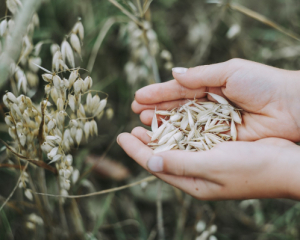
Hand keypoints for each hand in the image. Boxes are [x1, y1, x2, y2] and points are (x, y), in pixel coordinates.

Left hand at [118, 127, 299, 199]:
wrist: (285, 164)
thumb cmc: (251, 168)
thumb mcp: (213, 166)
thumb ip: (181, 164)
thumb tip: (150, 160)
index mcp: (192, 181)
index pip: (156, 165)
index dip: (136, 151)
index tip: (120, 137)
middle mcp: (196, 173)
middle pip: (162, 155)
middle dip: (144, 143)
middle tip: (129, 129)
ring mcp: (206, 161)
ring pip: (175, 146)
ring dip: (160, 133)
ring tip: (145, 122)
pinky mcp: (217, 149)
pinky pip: (190, 138)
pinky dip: (178, 128)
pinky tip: (172, 119)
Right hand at [132, 58, 299, 140]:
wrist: (291, 107)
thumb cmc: (262, 84)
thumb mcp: (230, 71)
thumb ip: (200, 75)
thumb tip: (174, 74)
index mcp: (210, 86)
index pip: (178, 90)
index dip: (158, 93)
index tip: (138, 97)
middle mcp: (208, 106)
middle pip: (177, 108)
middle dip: (156, 109)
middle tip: (135, 112)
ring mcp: (213, 124)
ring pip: (182, 125)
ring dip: (162, 124)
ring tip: (143, 123)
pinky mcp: (220, 140)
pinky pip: (195, 139)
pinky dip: (179, 138)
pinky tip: (163, 138)